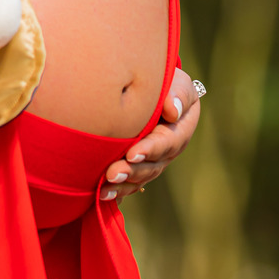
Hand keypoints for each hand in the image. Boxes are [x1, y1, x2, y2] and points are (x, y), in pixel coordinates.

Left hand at [100, 69, 201, 204]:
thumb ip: (178, 94)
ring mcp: (152, 161)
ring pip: (139, 178)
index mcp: (179, 131)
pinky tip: (100, 196)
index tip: (132, 153)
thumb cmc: (166, 82)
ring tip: (103, 190)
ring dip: (122, 185)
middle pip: (151, 166)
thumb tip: (172, 111)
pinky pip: (129, 183)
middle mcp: (166, 151)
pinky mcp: (136, 165)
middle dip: (131, 172)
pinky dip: (116, 190)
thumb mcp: (177, 82)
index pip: (166, 143)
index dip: (150, 150)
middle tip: (112, 173)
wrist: (153, 89)